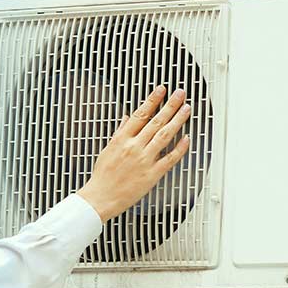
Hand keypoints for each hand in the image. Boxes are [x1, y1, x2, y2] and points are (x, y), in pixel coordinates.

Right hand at [77, 86, 191, 221]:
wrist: (100, 198)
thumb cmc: (103, 176)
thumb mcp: (108, 149)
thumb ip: (120, 131)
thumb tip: (127, 117)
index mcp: (122, 139)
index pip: (140, 114)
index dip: (153, 100)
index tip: (162, 90)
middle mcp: (134, 147)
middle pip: (156, 122)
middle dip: (170, 105)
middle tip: (181, 94)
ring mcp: (144, 160)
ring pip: (165, 136)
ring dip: (178, 121)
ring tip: (187, 109)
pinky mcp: (152, 175)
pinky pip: (169, 159)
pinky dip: (180, 148)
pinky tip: (187, 138)